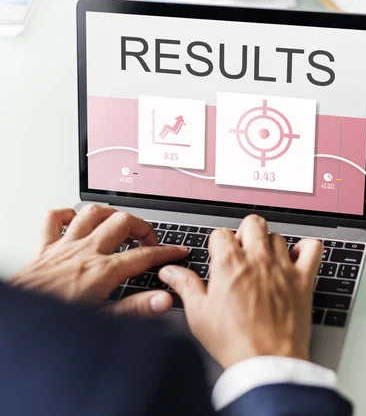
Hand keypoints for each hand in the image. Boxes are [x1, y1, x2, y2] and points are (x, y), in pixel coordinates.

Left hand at [10, 205, 188, 316]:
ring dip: (110, 215)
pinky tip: (77, 221)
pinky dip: (67, 215)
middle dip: (142, 227)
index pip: (144, 255)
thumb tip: (163, 300)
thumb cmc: (56, 320)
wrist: (21, 319)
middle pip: (122, 222)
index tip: (177, 251)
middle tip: (149, 240)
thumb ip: (137, 309)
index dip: (166, 252)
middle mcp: (85, 252)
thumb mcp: (104, 321)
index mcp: (103, 271)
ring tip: (120, 224)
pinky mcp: (44, 248)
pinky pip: (54, 219)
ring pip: (92, 213)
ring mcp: (64, 246)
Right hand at [159, 215, 322, 368]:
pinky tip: (297, 258)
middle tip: (242, 253)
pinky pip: (312, 248)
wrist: (266, 362)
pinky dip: (306, 248)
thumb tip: (171, 272)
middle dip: (245, 233)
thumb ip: (186, 286)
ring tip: (265, 262)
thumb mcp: (199, 314)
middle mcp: (257, 259)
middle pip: (252, 223)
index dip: (218, 244)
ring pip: (278, 236)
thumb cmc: (234, 341)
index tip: (220, 257)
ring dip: (270, 245)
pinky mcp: (303, 279)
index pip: (221, 233)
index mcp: (229, 264)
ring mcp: (282, 267)